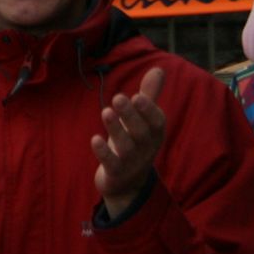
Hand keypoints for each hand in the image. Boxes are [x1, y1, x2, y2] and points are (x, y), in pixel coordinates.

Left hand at [92, 67, 165, 218]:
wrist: (128, 185)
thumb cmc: (135, 143)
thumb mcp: (143, 121)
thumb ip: (149, 96)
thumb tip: (158, 68)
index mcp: (154, 134)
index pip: (157, 122)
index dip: (149, 110)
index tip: (138, 96)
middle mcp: (145, 148)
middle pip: (141, 132)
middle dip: (131, 115)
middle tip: (119, 97)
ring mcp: (131, 162)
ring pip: (125, 146)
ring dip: (116, 128)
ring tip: (106, 111)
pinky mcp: (116, 173)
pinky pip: (111, 163)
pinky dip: (103, 152)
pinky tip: (95, 139)